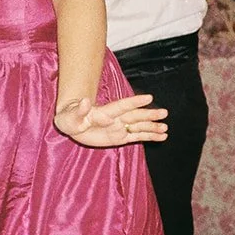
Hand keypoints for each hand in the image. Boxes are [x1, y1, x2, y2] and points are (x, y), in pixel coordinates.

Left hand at [53, 93, 167, 147]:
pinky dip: (150, 136)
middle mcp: (115, 118)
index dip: (134, 102)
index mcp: (104, 112)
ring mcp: (119, 127)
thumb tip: (85, 101)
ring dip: (152, 127)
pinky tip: (162, 136)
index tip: (148, 97)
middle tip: (164, 113)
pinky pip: (137, 137)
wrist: (72, 124)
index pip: (122, 106)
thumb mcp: (69, 116)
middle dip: (149, 115)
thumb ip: (79, 110)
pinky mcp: (120, 137)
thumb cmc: (69, 118)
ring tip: (166, 128)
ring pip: (139, 126)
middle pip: (135, 116)